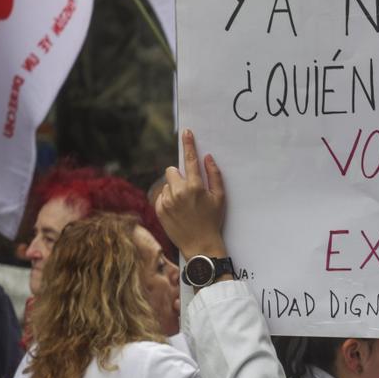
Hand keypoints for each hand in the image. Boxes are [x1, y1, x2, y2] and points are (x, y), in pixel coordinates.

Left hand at [156, 129, 227, 260]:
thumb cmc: (213, 221)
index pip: (190, 160)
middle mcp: (178, 192)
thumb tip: (207, 157)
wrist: (200, 245)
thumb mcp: (220, 198)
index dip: (189, 144)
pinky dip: (168, 199)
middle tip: (189, 188)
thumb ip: (215, 175)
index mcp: (195, 187)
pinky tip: (178, 210)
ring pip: (167, 184)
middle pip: (172, 170)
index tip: (186, 132)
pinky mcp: (159, 210)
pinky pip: (161, 196)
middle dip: (179, 176)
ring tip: (185, 204)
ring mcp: (167, 201)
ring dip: (174, 188)